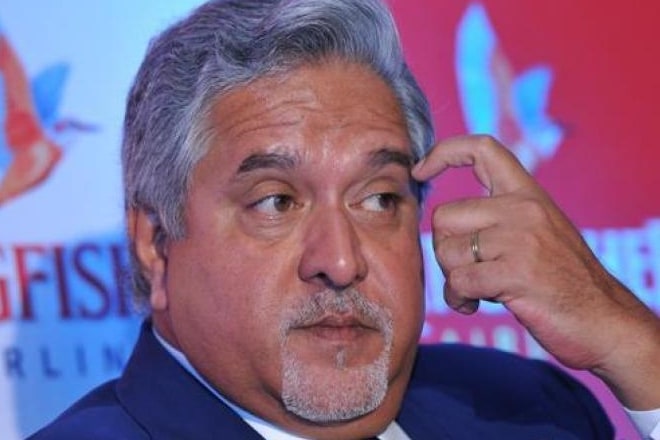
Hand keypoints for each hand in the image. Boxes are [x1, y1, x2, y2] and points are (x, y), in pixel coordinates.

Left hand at [412, 135, 659, 408]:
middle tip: (466, 270)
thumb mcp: (537, 233)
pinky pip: (458, 281)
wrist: (606, 321)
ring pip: (446, 251)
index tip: (420, 171)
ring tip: (476, 292)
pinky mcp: (517, 273)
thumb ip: (499, 218)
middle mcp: (524, 209)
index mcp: (528, 194)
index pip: (482, 148)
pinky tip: (475, 304)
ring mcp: (521, 239)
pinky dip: (458, 299)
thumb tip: (443, 221)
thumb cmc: (564, 282)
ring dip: (452, 279)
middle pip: (444, 216)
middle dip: (444, 249)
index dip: (443, 152)